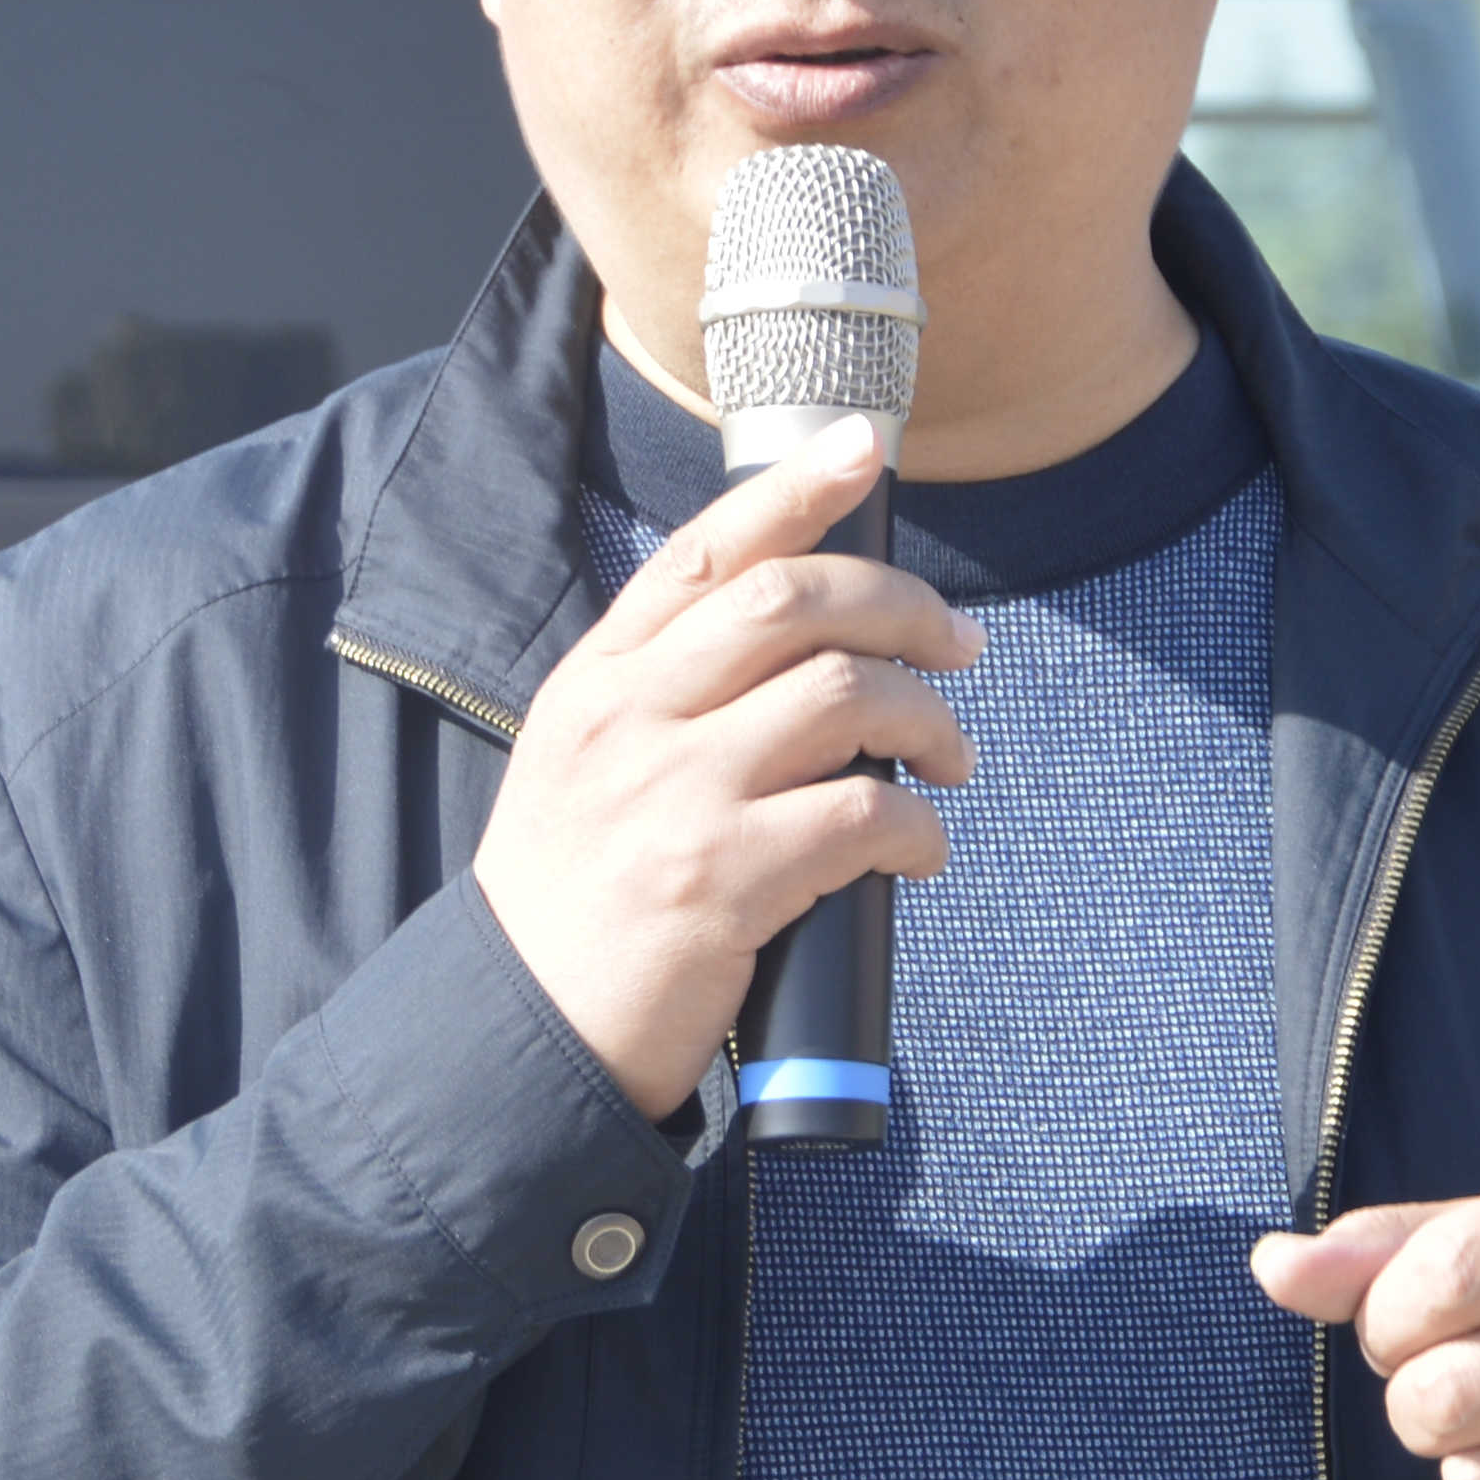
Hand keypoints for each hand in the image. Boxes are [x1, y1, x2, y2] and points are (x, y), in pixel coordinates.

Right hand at [473, 416, 981, 1121]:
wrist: (520, 1031)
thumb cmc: (570, 904)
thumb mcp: (580, 767)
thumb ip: (663, 700)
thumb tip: (800, 653)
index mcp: (597, 682)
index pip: (704, 552)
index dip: (793, 488)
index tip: (861, 448)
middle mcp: (631, 719)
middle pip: (792, 601)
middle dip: (901, 607)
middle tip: (958, 647)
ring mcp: (674, 795)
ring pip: (843, 695)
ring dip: (927, 719)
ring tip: (951, 759)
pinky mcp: (720, 881)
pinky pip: (862, 818)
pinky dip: (917, 827)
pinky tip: (922, 849)